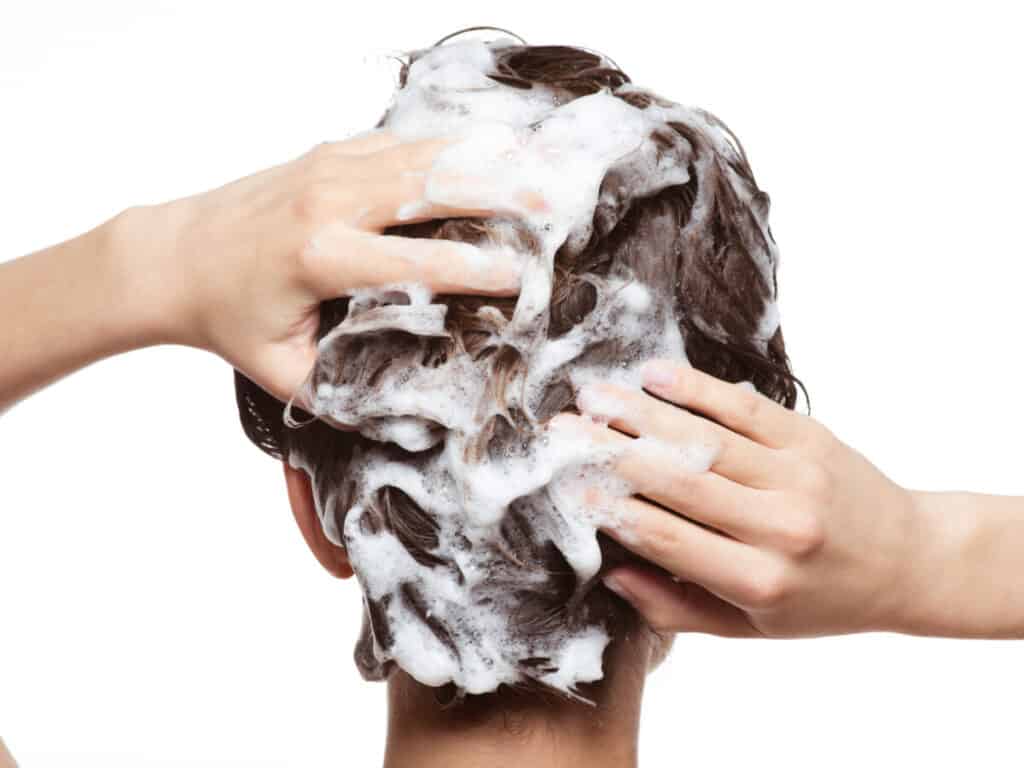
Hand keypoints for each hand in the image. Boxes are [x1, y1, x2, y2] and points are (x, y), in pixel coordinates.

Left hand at [126, 129, 542, 401]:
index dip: (475, 270)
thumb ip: (341, 395)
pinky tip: (487, 151)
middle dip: (497, 195)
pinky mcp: (329, 154)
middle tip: (553, 203)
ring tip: (537, 168)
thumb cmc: (227, 315)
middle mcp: (329, 202)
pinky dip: (447, 147)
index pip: (417, 262)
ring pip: (421, 154)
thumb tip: (407, 423)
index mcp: (321, 258)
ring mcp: (329, 168)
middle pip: (430, 188)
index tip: (523, 277)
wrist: (172, 256)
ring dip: (481, 161)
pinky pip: (401, 144)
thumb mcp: (281, 371)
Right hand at [564, 359, 931, 637]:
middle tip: (561, 430)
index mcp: (758, 580)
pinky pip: (743, 407)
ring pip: (702, 437)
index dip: (612, 510)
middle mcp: (779, 527)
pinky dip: (695, 387)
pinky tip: (653, 374)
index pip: (668, 539)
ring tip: (591, 395)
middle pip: (677, 481)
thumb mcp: (749, 626)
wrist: (908, 560)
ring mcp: (796, 475)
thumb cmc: (818, 599)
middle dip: (611, 452)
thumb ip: (676, 608)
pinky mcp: (810, 437)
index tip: (568, 486)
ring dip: (640, 413)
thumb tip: (611, 572)